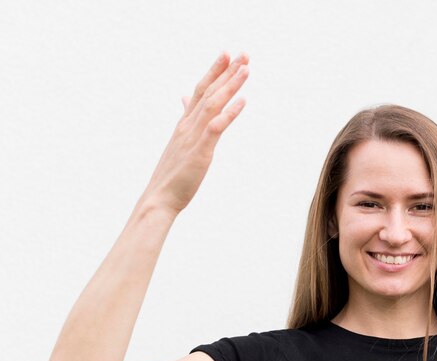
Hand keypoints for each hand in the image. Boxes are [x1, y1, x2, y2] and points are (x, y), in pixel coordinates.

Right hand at [139, 51, 248, 214]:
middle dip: (226, 72)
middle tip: (243, 53)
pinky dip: (229, 113)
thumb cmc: (171, 175)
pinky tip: (243, 101)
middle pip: (208, 92)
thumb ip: (185, 123)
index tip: (226, 54)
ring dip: (230, 86)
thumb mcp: (179, 146)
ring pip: (213, 105)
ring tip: (245, 69)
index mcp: (184, 124)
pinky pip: (216, 128)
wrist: (159, 199)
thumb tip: (184, 104)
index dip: (213, 72)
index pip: (199, 91)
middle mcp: (187, 126)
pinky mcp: (200, 153)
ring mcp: (193, 138)